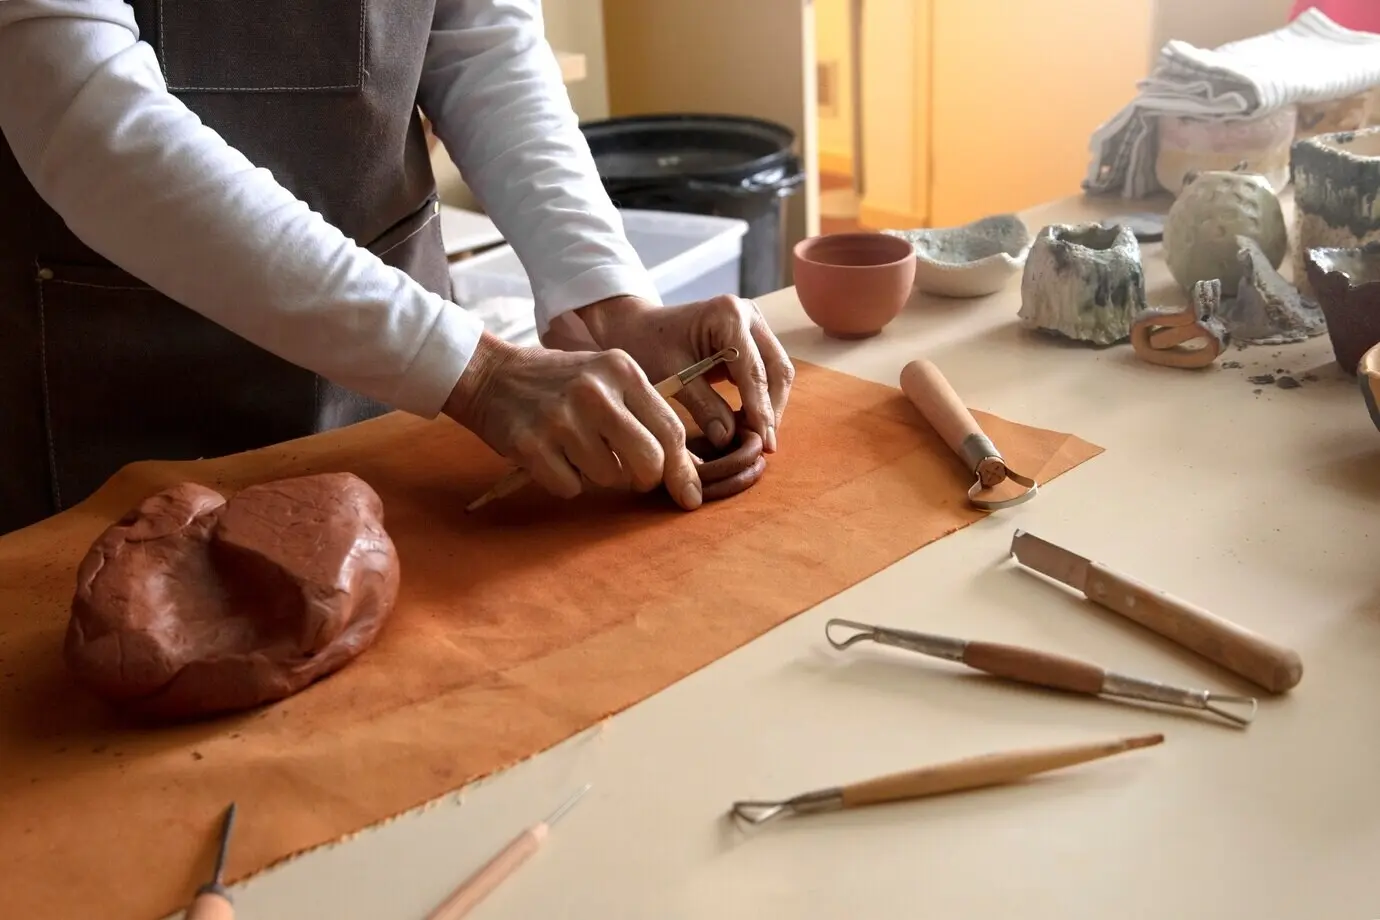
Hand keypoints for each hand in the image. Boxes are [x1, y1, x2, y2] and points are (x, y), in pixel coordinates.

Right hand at [444, 333, 701, 509]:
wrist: (491, 375)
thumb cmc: (560, 383)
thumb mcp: (608, 381)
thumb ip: (647, 417)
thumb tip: (689, 471)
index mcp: (621, 370)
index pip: (670, 430)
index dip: (682, 469)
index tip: (688, 494)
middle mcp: (594, 391)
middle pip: (648, 461)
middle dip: (645, 479)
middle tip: (630, 475)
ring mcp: (560, 418)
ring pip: (608, 478)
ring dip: (597, 476)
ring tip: (576, 449)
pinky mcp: (531, 444)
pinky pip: (570, 488)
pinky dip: (564, 481)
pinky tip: (551, 455)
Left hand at [569, 295, 793, 452]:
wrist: (636, 327)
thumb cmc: (647, 346)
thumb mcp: (671, 376)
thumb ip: (703, 406)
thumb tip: (729, 439)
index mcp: (728, 315)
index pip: (753, 372)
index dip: (761, 412)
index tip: (765, 444)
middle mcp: (747, 314)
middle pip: (777, 369)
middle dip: (771, 410)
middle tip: (763, 446)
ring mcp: (753, 325)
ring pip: (777, 372)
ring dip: (770, 406)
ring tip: (756, 437)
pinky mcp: (751, 338)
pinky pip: (767, 372)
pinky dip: (761, 398)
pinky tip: (748, 423)